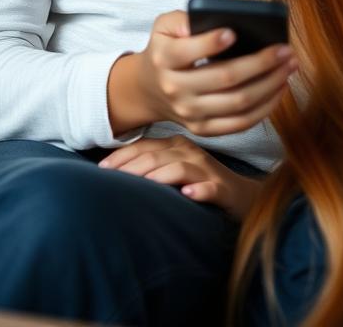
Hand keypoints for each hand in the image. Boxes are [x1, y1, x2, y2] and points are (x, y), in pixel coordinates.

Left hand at [98, 135, 262, 220]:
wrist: (243, 197)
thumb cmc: (201, 183)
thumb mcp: (174, 169)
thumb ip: (150, 166)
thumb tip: (110, 173)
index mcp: (177, 146)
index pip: (145, 146)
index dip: (122, 156)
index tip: (100, 170)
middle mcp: (191, 153)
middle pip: (158, 156)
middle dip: (133, 167)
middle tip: (111, 181)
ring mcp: (208, 171)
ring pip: (181, 168)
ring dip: (161, 175)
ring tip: (143, 185)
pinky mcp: (224, 190)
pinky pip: (211, 188)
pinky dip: (199, 190)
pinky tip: (187, 195)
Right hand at [131, 10, 296, 136]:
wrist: (149, 89)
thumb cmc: (166, 49)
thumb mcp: (163, 26)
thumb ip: (180, 19)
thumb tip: (206, 21)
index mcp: (164, 59)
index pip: (188, 52)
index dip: (211, 43)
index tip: (233, 32)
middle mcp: (175, 89)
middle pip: (225, 78)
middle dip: (261, 63)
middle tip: (286, 50)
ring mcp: (190, 113)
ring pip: (238, 103)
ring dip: (270, 85)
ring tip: (289, 66)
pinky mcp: (203, 129)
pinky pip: (240, 123)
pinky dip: (265, 107)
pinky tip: (280, 88)